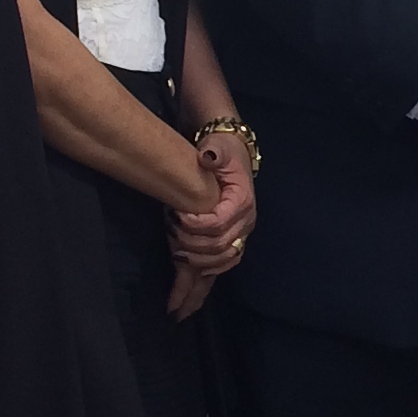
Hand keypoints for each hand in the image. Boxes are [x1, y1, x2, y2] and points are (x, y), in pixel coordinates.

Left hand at [173, 136, 256, 263]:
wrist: (234, 157)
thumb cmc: (224, 153)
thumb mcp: (219, 146)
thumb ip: (214, 151)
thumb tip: (208, 157)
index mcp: (243, 201)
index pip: (219, 223)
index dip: (195, 225)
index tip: (176, 215)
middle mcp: (246, 221)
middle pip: (220, 245)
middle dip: (191, 243)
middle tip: (170, 231)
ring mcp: (242, 233)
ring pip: (224, 259)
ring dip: (199, 261)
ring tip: (176, 252)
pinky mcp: (236, 239)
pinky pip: (227, 263)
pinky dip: (210, 270)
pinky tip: (192, 269)